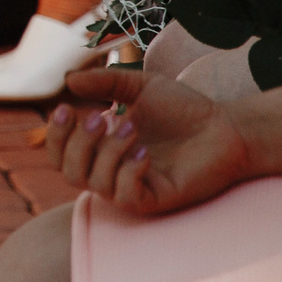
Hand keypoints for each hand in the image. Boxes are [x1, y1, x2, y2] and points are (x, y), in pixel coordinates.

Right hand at [42, 68, 256, 215]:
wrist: (227, 127)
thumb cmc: (185, 110)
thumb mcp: (140, 86)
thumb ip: (105, 82)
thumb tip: (68, 80)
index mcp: (103, 149)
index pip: (60, 154)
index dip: (54, 135)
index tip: (65, 108)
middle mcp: (112, 172)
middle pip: (69, 171)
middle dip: (77, 143)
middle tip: (100, 117)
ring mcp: (133, 188)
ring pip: (94, 183)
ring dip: (107, 152)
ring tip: (131, 127)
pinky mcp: (156, 200)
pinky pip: (125, 196)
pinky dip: (127, 172)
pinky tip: (144, 153)